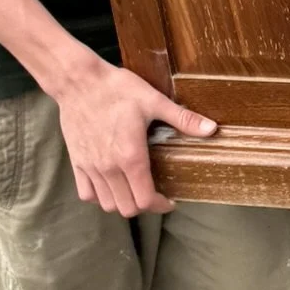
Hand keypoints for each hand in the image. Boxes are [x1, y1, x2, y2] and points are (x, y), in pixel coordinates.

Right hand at [53, 54, 215, 216]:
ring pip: (107, 204)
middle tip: (155, 194)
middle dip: (145, 206)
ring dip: (123, 202)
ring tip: (134, 190)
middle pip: (127, 208)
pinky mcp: (76, 161)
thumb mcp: (154, 101)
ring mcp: (90, 167)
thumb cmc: (116, 89)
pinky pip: (86, 193)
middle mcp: (109, 168)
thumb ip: (183, 119)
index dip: (161, 205)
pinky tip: (110, 184)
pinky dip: (99, 196)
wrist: (77, 80)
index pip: (146, 200)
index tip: (170, 200)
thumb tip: (212, 129)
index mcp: (131, 157)